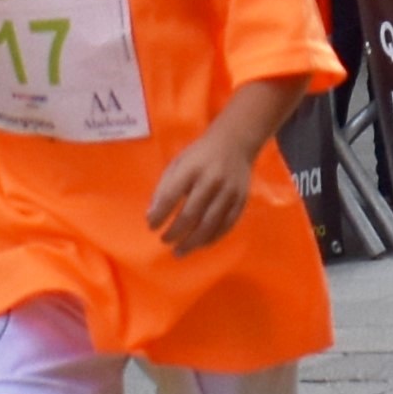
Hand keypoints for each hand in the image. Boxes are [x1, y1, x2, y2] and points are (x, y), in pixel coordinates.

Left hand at [145, 126, 258, 254]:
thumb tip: (152, 215)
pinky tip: (200, 244)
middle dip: (175, 232)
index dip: (159, 215)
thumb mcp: (178, 163)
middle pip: (191, 215)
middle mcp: (211, 181)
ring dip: (192, 242)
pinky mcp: (241, 201)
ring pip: (209, 225)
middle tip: (165, 240)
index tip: (151, 226)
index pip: (171, 196)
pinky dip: (211, 238)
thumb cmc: (200, 155)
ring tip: (179, 251)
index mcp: (191, 169)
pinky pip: (226, 226)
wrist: (235, 142)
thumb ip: (164, 187)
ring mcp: (228, 192)